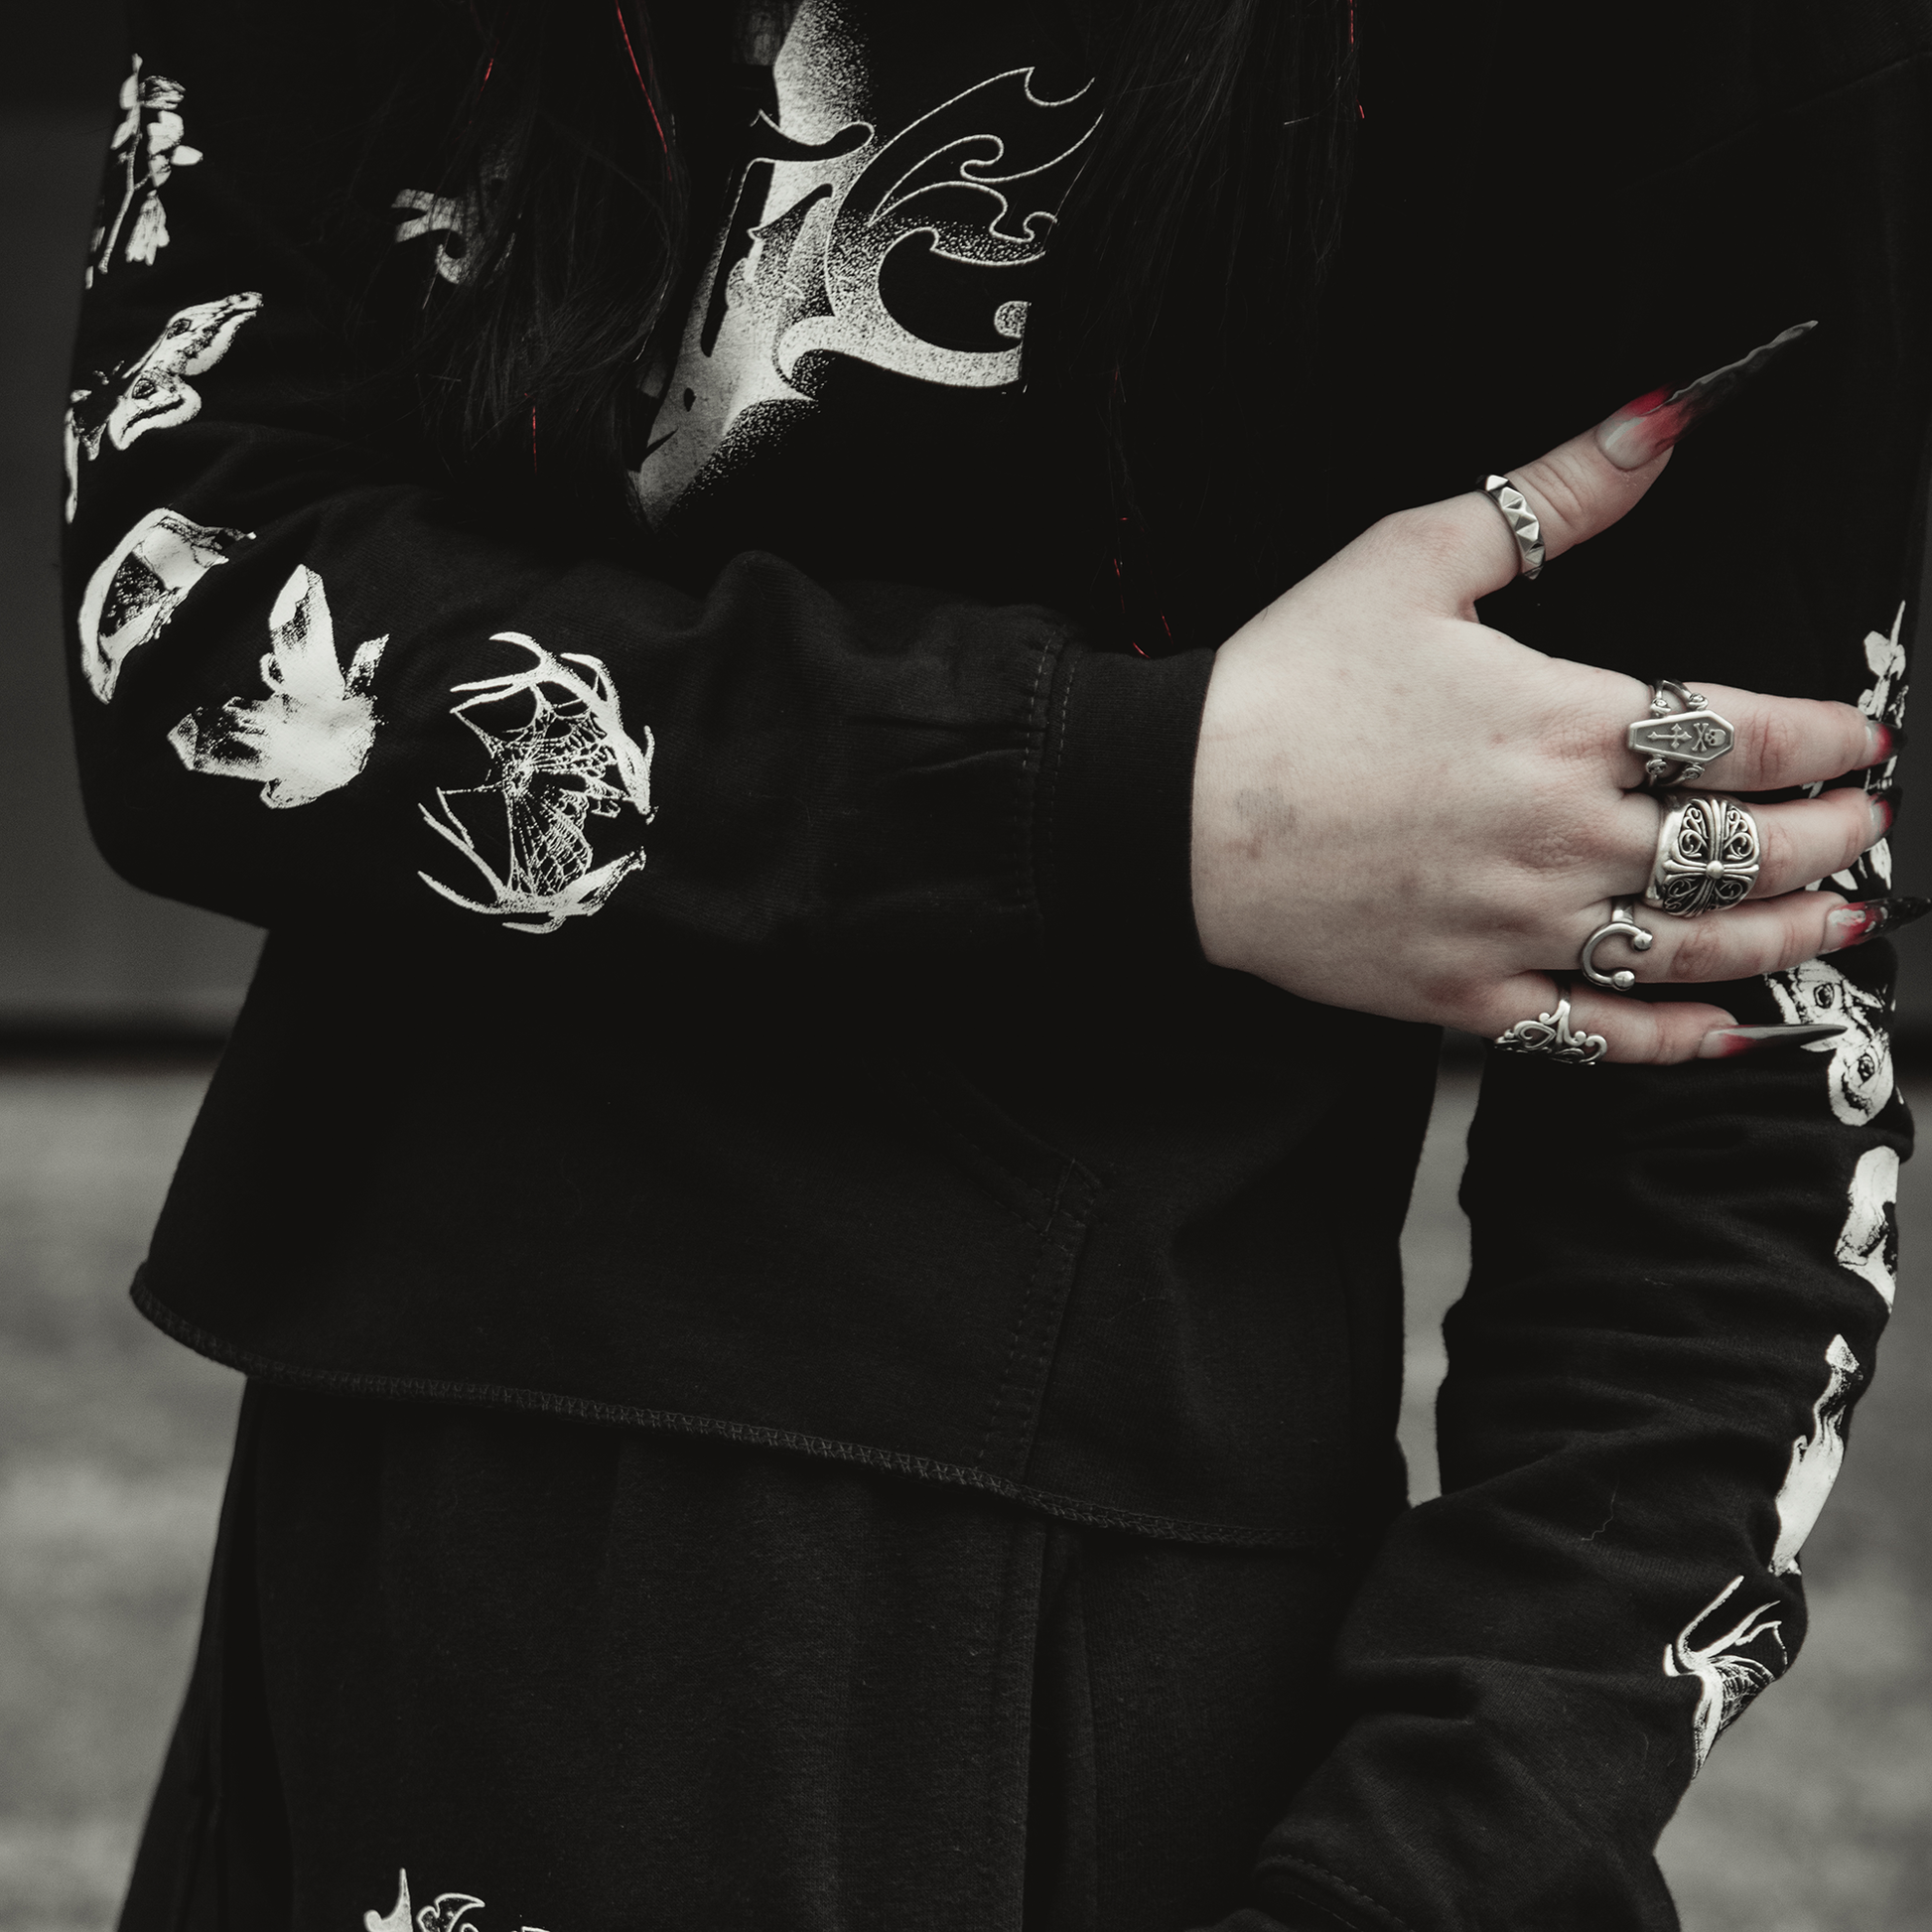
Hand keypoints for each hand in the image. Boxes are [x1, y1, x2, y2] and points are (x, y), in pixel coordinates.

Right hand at [1190, 392, 1890, 1064]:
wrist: (1175, 810)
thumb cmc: (1285, 686)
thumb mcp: (1415, 556)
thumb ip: (1559, 492)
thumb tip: (1669, 415)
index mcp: (1568, 725)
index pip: (1748, 737)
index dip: (1826, 738)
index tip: (1859, 739)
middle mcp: (1565, 837)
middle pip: (1747, 849)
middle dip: (1830, 838)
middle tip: (1865, 828)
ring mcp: (1519, 927)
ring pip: (1694, 946)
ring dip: (1787, 935)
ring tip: (1840, 921)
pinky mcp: (1465, 993)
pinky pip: (1594, 1032)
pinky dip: (1669, 1038)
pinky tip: (1720, 1028)